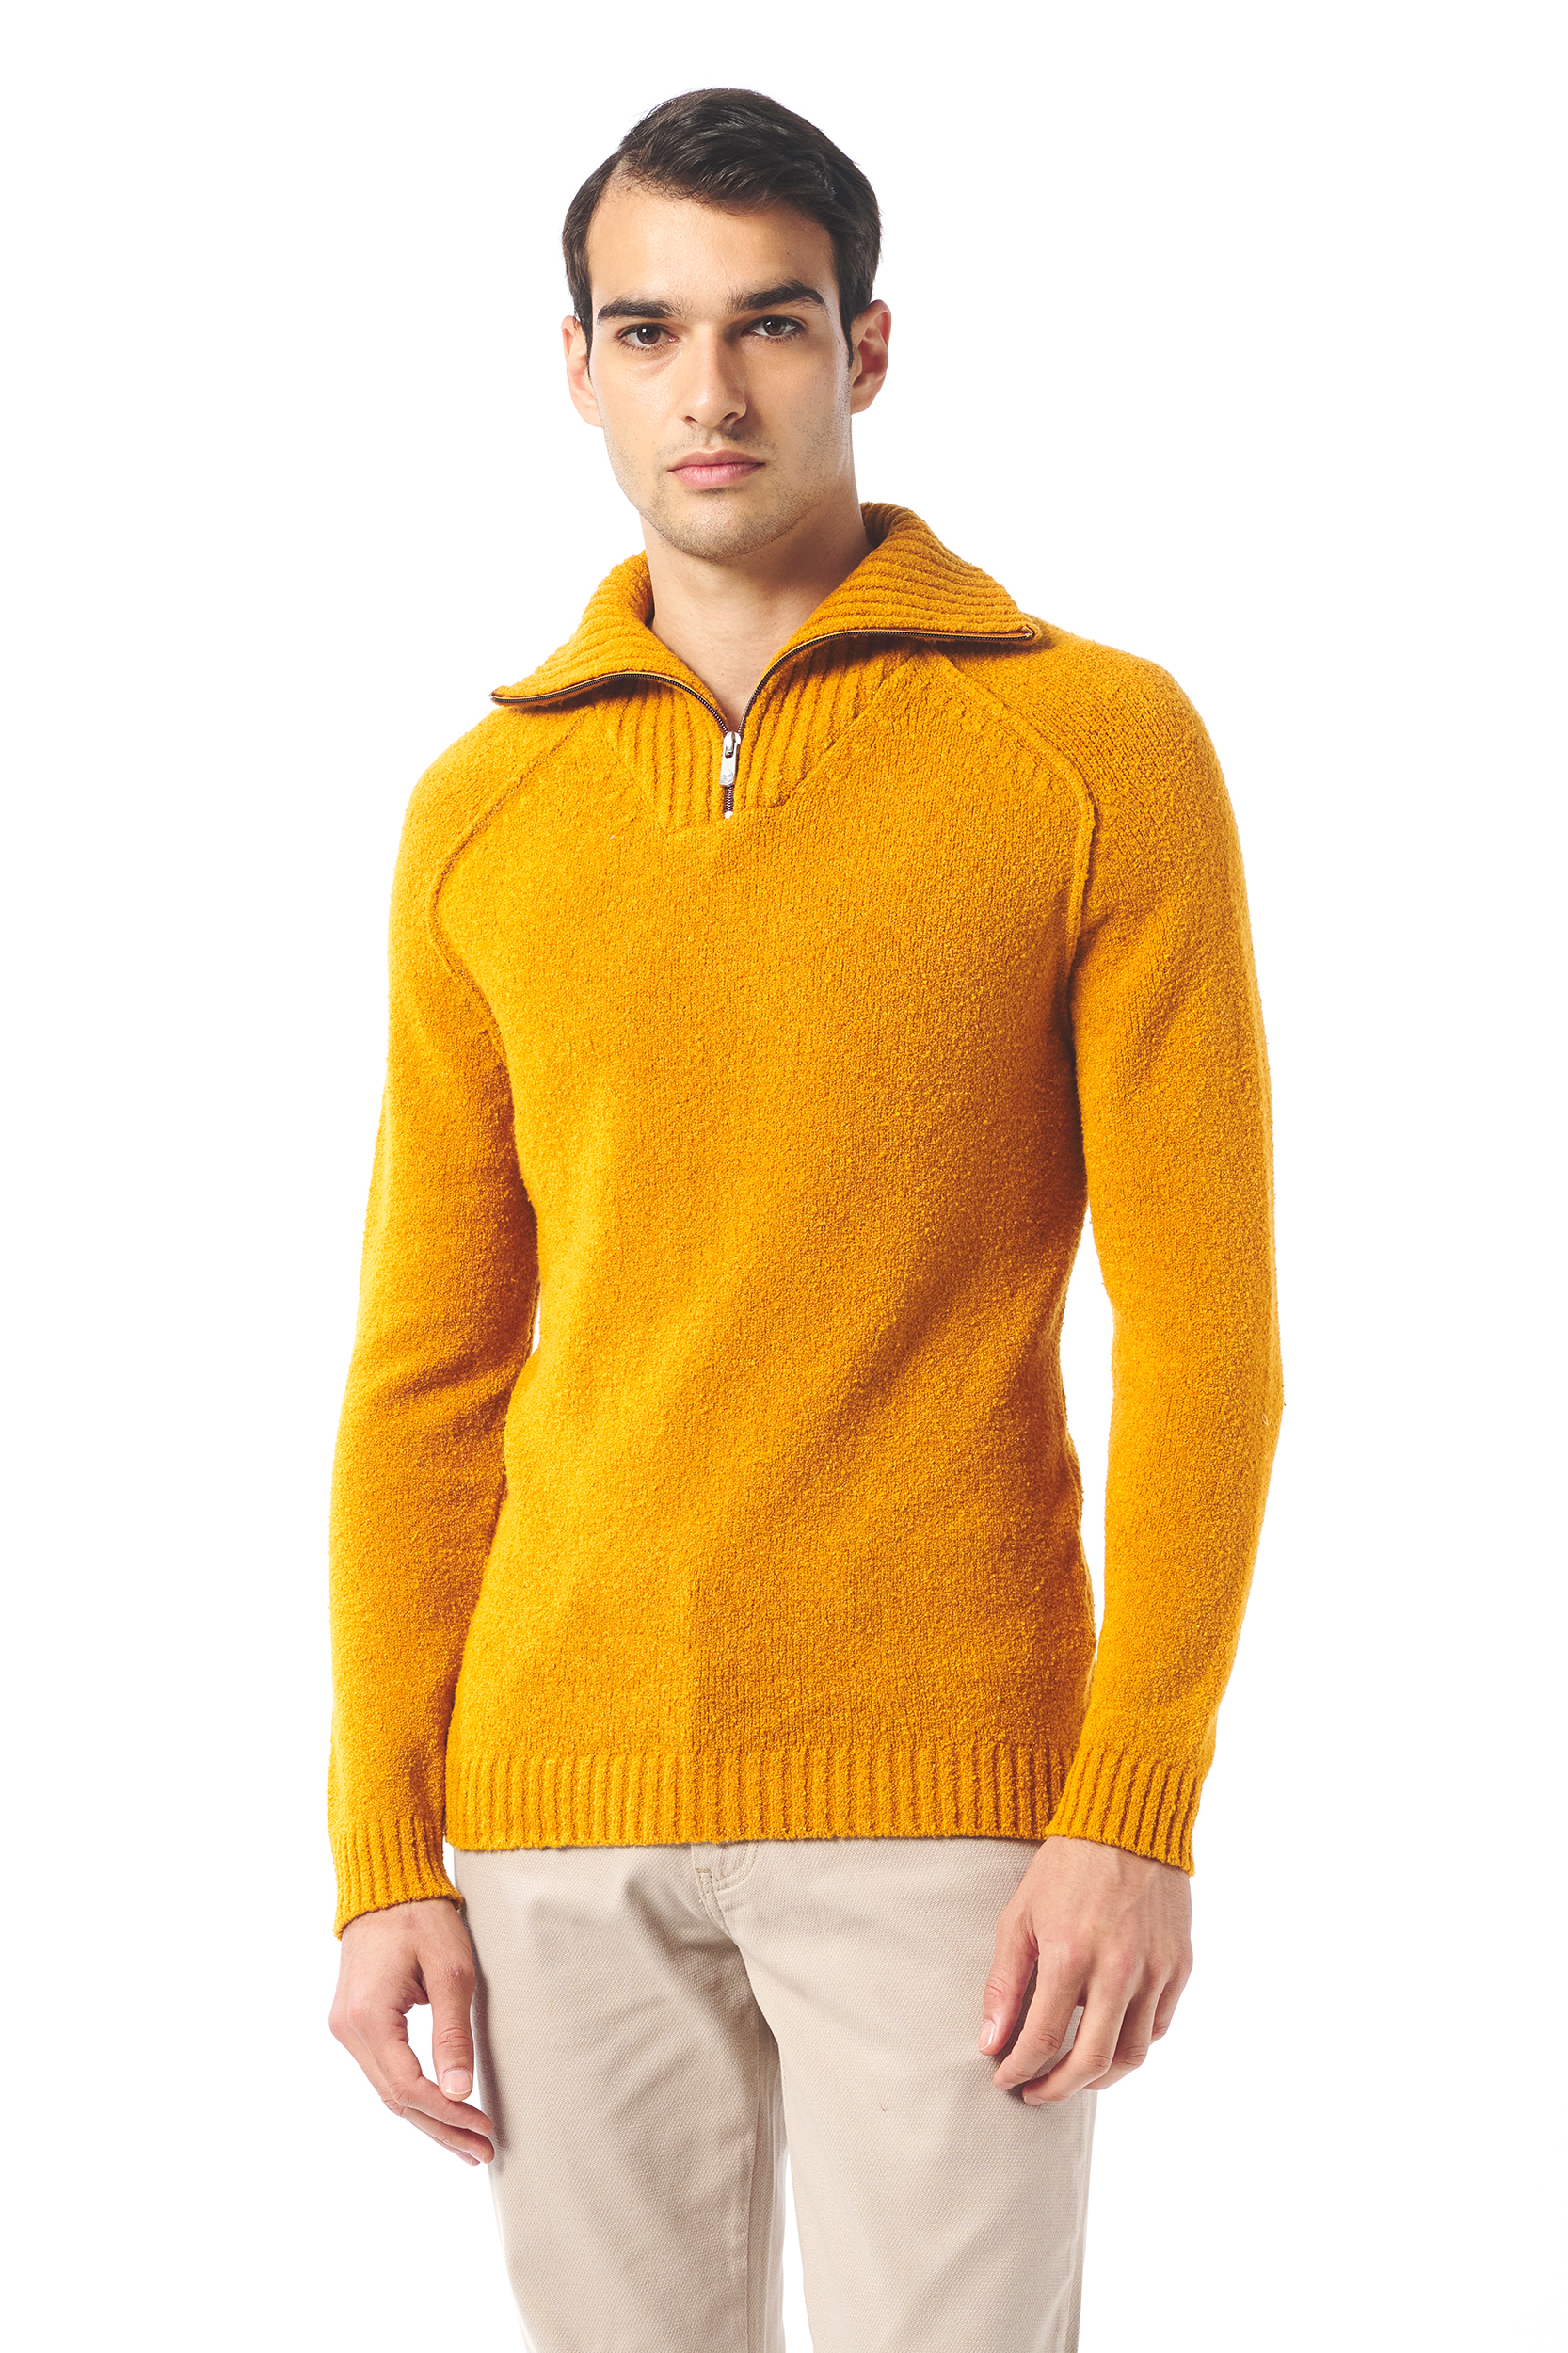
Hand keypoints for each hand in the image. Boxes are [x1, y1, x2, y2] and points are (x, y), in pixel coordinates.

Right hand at [329, 1896, 495, 2162]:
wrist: (387, 1884)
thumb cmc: (423, 1919)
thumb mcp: (451, 1971)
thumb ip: (453, 2034)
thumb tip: (460, 2092)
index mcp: (369, 2017)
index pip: (409, 2087)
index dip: (449, 2114)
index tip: (484, 2129)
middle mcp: (348, 2030)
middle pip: (396, 2098)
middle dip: (441, 2128)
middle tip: (482, 2153)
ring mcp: (346, 2028)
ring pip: (388, 2090)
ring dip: (428, 2117)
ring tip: (468, 2144)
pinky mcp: (354, 2023)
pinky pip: (384, 2072)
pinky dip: (413, 2094)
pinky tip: (440, 2109)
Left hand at [979, 1835, 1192, 2102]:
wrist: (1127, 1823)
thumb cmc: (1065, 1868)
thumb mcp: (1020, 1916)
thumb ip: (1003, 1983)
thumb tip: (990, 2042)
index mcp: (1069, 1956)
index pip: (1041, 2040)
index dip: (1018, 2070)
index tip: (1003, 2080)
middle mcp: (1116, 1970)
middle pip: (1090, 2061)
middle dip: (1057, 2089)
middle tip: (1035, 2094)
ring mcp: (1154, 1971)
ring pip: (1131, 2054)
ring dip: (1098, 2078)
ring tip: (1072, 2077)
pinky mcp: (1179, 1966)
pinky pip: (1158, 2026)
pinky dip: (1132, 2045)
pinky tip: (1108, 2042)